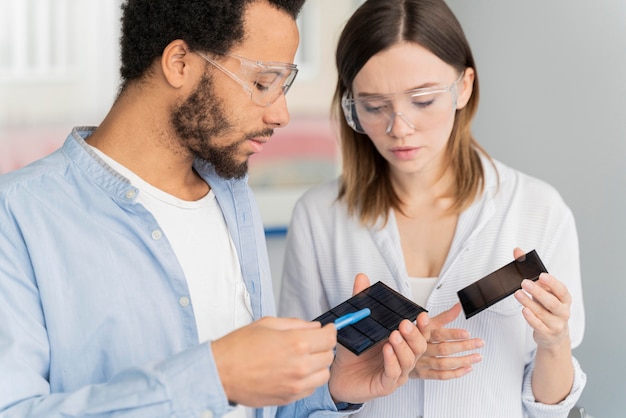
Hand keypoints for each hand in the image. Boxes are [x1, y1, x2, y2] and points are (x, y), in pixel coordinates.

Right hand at [211, 316, 335, 406]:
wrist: (220, 372)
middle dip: (323, 346)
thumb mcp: (268, 323)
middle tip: (312, 342)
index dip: (330, 331)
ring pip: (324, 375)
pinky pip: (311, 389)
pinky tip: (296, 371)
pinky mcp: (289, 397)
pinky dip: (309, 380)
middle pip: (329, 356)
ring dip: (318, 365)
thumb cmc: (238, 348)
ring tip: (305, 358)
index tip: (327, 330)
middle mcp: (300, 365)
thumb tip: (313, 326)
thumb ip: (295, 324)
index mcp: (296, 343)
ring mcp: (296, 384)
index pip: (329, 337)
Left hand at [328, 273, 427, 403]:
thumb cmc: (353, 352)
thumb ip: (361, 301)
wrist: (338, 375)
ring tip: (394, 336)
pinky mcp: (385, 385)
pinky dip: (391, 362)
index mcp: (401, 343)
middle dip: (414, 334)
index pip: (419, 333)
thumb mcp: (357, 323)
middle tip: (404, 323)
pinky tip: (387, 351)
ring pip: (409, 361)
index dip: (423, 325)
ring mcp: (396, 372)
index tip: (421, 314)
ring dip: (403, 347)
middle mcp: (402, 357)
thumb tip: (362, 278)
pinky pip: (393, 374)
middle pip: (419, 346)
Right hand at [410, 303, 482, 379]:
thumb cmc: (414, 336)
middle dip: (463, 346)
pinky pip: (440, 375)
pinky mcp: (422, 373)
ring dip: (463, 360)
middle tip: (478, 342)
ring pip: (444, 363)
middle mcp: (421, 349)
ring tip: (477, 356)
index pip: (437, 334)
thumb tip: (459, 306)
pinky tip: (467, 368)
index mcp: (421, 334)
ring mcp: (421, 362)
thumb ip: (445, 316)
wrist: (394, 352)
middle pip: (443, 349)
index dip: (452, 334)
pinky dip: (455, 373)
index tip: (466, 333)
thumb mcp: (428, 323)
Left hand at [513, 247, 571, 348]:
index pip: (561, 290)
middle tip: (524, 283)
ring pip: (543, 313)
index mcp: (564, 298)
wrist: (554, 334)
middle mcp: (562, 311)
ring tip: (518, 294)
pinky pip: (539, 326)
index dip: (552, 283)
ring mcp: (556, 324)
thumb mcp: (542, 290)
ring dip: (529, 303)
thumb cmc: (548, 307)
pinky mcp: (547, 333)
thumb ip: (530, 270)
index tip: (541, 275)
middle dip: (538, 292)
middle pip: (552, 302)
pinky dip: (531, 318)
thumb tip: (517, 251)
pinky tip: (524, 311)